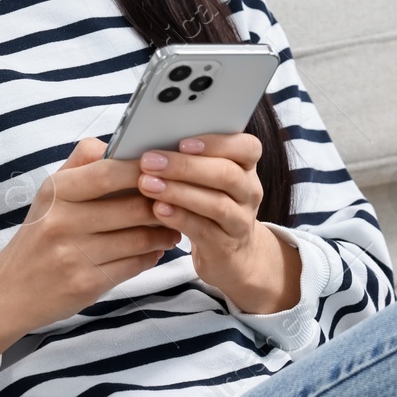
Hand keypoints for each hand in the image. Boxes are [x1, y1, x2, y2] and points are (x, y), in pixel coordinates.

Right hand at [0, 138, 178, 344]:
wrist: (9, 291)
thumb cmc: (39, 235)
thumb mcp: (50, 194)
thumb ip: (82, 163)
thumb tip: (119, 144)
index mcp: (56, 192)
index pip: (108, 172)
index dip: (142, 169)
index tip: (166, 167)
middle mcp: (62, 222)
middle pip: (132, 207)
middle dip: (164, 203)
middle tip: (182, 200)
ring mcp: (74, 255)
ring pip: (140, 238)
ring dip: (165, 232)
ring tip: (173, 226)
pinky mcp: (86, 285)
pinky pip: (134, 265)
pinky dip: (152, 256)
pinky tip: (156, 249)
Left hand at [134, 132, 300, 314]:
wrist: (232, 254)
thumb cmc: (210, 204)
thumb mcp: (210, 180)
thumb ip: (192, 160)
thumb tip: (153, 143)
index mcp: (247, 167)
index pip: (248, 147)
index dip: (216, 143)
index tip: (183, 142)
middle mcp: (249, 192)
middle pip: (226, 174)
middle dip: (185, 166)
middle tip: (149, 162)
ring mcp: (240, 221)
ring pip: (216, 204)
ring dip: (178, 192)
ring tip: (147, 184)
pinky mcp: (225, 247)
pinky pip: (204, 230)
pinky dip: (179, 218)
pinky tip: (158, 209)